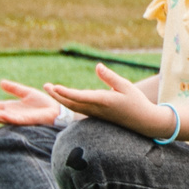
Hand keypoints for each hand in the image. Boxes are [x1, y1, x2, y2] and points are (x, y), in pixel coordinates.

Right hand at [0, 79, 64, 127]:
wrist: (56, 110)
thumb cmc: (43, 103)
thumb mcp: (26, 92)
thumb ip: (14, 88)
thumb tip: (1, 82)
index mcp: (10, 108)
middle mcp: (10, 114)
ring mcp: (16, 118)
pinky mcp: (23, 120)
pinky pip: (10, 119)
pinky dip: (1, 116)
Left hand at [42, 64, 175, 136]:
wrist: (143, 122)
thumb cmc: (136, 102)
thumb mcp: (126, 86)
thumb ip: (110, 77)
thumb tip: (97, 66)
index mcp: (104, 101)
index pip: (81, 97)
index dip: (67, 92)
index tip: (55, 87)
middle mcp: (97, 109)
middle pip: (72, 103)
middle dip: (57, 96)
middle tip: (46, 86)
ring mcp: (96, 113)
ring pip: (74, 107)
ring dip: (61, 99)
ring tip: (50, 89)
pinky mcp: (97, 114)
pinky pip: (79, 109)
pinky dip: (69, 102)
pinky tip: (63, 96)